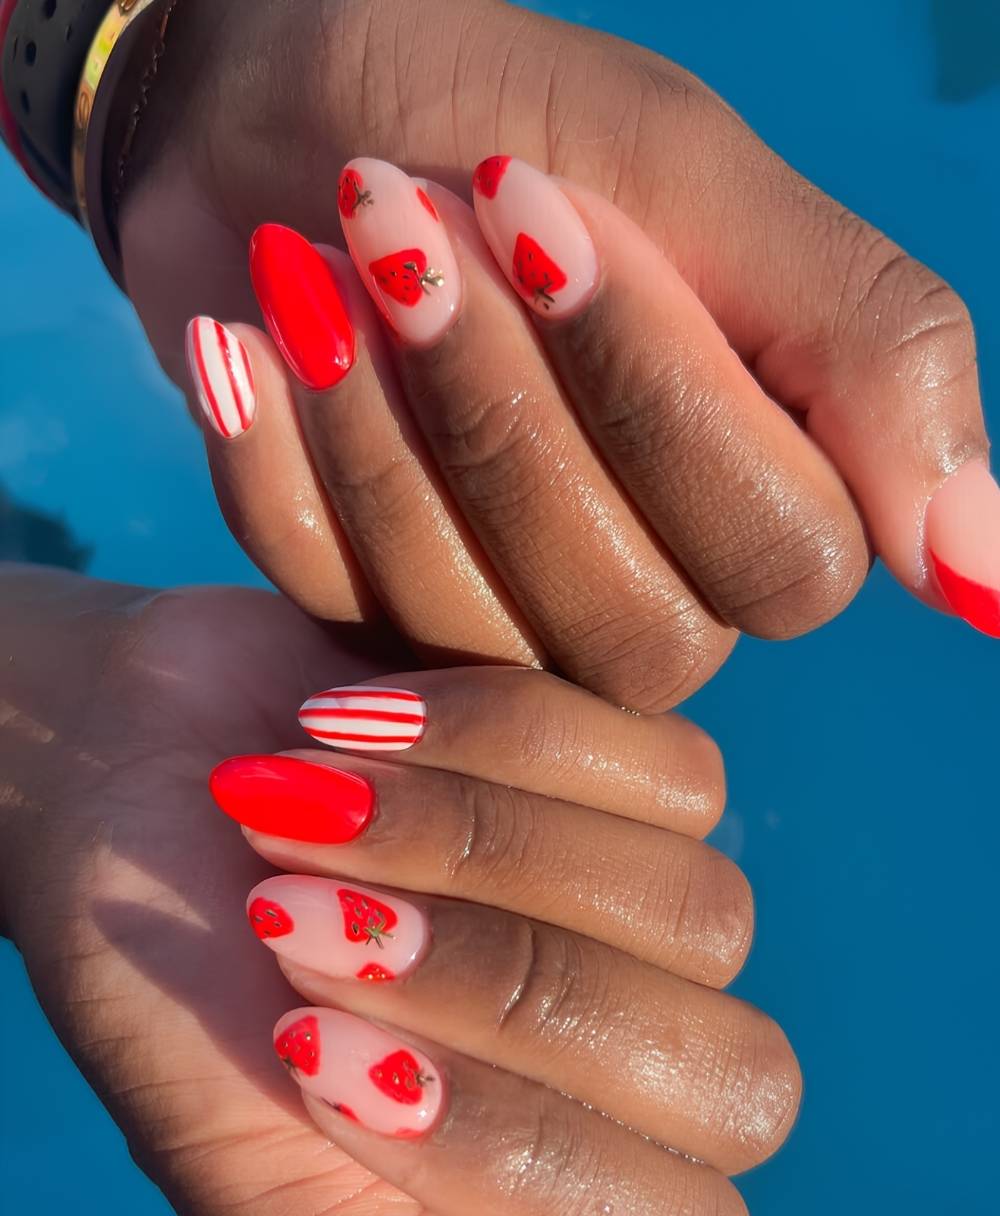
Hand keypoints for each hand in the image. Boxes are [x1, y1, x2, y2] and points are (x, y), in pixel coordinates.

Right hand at [0, 568, 846, 1215]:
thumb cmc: (187, 1017)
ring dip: (476, 852)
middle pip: (727, 1081)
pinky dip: (499, 741)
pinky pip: (676, 776)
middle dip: (497, 991)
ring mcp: (662, 926)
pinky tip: (365, 722)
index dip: (497, 1140)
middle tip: (298, 921)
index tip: (301, 1051)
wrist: (113, 785)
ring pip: (709, 918)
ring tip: (308, 806)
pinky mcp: (652, 778)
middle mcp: (646, 1086)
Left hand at [118, 0, 995, 712]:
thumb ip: (869, 351)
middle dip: (508, 414)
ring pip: (482, 634)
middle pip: (637, 625)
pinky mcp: (378, 621)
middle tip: (401, 225)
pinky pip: (336, 609)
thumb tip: (976, 562)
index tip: (536, 206)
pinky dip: (278, 461)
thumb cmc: (492, 121)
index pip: (784, 557)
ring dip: (385, 431)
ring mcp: (513, 629)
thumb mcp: (694, 181)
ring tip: (318, 264)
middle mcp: (663, 592)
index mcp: (776, 490)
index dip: (656, 396)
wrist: (279, 117)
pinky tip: (249, 340)